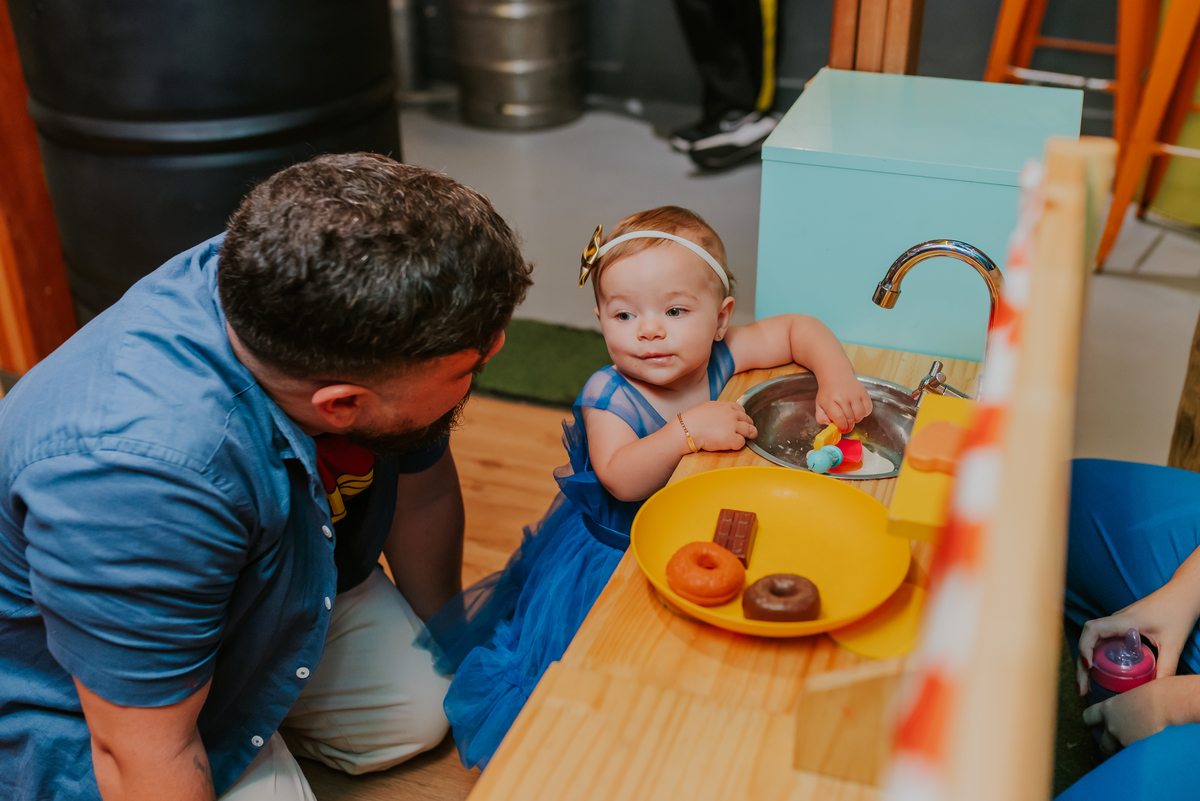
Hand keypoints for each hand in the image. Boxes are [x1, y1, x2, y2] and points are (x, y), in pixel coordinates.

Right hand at [680, 401, 757, 452]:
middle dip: (748, 425)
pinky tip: (732, 444)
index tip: (741, 421)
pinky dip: (738, 444)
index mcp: (726, 406)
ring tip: (748, 437)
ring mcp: (732, 426)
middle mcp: (731, 414)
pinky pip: (742, 442)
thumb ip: (719, 409)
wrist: (687, 429)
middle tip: (748, 431)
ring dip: (749, 434)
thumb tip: (722, 414)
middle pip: (747, 420)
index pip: (741, 410)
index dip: (742, 416)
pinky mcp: (731, 438)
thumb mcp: (708, 407)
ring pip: (750, 430)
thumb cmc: (693, 420)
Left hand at [814, 374, 872, 431]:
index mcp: (830, 400)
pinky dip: (864, 413)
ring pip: (860, 415)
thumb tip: (830, 425)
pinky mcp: (864, 393)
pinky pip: (868, 409)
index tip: (842, 429)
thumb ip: (821, 418)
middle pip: (850, 418)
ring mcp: (854, 394)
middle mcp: (843, 397)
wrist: (837, 375)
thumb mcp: (819, 404)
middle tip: (846, 426)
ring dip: (856, 420)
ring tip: (851, 416)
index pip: (839, 418)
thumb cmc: (828, 392)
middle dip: (849, 426)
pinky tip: (857, 410)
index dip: (842, 427)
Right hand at [1075, 580, 1198, 698]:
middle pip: (1088, 638)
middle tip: (1082, 688)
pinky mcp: (1123, 625)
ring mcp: (1118, 622)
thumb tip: (1159, 692)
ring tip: (1087, 682)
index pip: (1093, 629)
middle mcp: (1116, 620)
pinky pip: (1103, 640)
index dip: (1085, 647)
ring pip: (1094, 640)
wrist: (1183, 594)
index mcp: (1125, 621)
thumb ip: (1167, 667)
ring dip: (1086, 660)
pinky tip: (1101, 671)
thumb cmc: (1178, 612)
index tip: (1088, 666)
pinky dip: (1096, 655)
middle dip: (1081, 663)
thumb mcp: (1174, 642)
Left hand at [1083, 678, 1175, 755]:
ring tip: (1133, 752)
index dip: (1091, 722)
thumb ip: (1125, 705)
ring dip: (1124, 755)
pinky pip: (1134, 758)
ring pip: (1119, 755)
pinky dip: (1139, 758)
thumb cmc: (1156, 693)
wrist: (1170, 705)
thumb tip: (1129, 708)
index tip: (1093, 725)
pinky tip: (1148, 753)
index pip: (1088, 717)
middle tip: (1114, 747)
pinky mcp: (1138, 751)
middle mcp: (1112, 727)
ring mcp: (1124, 740)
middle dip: (1108, 747)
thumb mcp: (1133, 695)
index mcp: (1108, 709)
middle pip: (1103, 744)